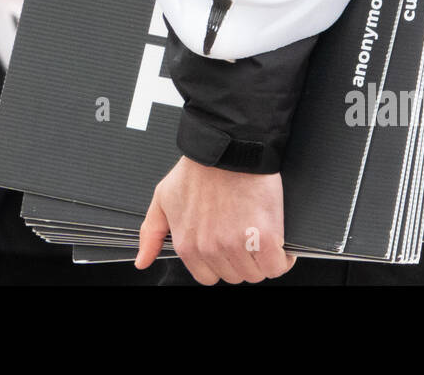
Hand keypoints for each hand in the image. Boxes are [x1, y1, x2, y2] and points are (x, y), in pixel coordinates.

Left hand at [135, 155, 294, 284]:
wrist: (228, 148)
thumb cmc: (199, 169)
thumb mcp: (163, 198)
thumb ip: (151, 233)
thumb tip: (142, 261)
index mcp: (188, 245)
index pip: (208, 276)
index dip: (220, 262)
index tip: (227, 246)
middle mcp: (210, 249)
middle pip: (234, 276)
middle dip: (241, 260)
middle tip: (244, 235)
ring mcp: (237, 245)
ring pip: (256, 274)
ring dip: (262, 260)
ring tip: (261, 236)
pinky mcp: (264, 238)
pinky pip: (277, 266)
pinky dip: (282, 258)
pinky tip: (278, 243)